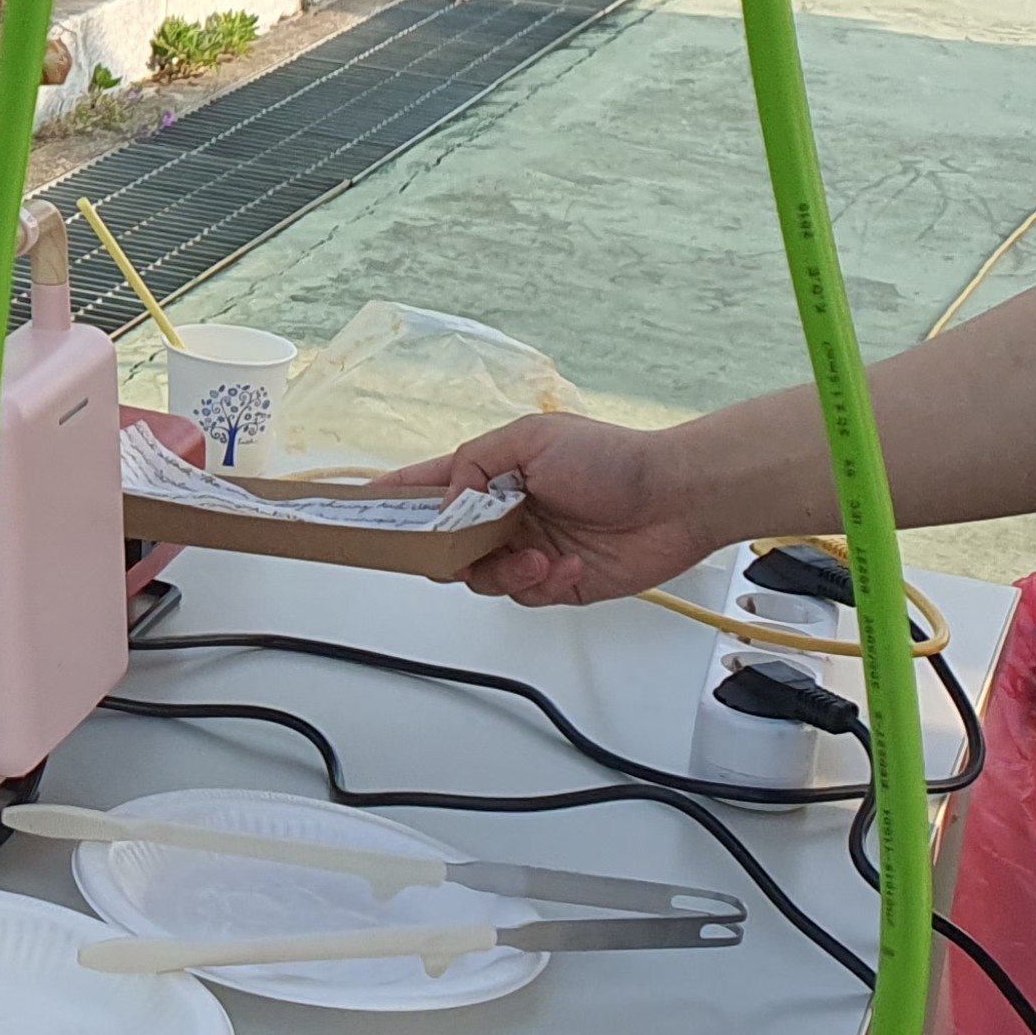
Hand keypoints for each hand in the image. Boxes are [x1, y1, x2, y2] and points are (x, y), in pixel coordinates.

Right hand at [392, 414, 716, 605]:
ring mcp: (526, 548)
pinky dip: (542, 582)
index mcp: (490, 474)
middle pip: (443, 544)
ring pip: (479, 577)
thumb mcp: (531, 439)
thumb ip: (474, 466)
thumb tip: (447, 503)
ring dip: (503, 570)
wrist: (677, 499)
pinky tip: (569, 562)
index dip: (390, 501)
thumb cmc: (614, 459)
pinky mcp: (555, 580)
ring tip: (538, 556)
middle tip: (462, 549)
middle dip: (446, 551)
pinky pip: (524, 595)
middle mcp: (503, 513)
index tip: (358, 515)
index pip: (425, 487)